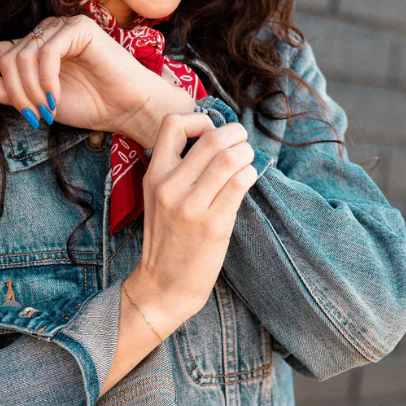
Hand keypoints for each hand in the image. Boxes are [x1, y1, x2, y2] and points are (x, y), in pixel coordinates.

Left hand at [0, 14, 195, 144]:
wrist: (126, 108)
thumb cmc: (88, 104)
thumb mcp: (36, 103)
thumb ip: (5, 93)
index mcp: (33, 46)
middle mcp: (45, 32)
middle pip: (7, 57)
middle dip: (15, 92)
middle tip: (34, 116)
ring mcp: (62, 27)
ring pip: (23, 55)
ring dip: (30, 90)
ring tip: (47, 110)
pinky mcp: (79, 28)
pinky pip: (47, 51)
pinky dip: (46, 79)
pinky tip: (55, 97)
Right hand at [124, 112, 258, 332]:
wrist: (164, 285)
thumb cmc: (168, 239)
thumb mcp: (158, 198)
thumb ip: (178, 169)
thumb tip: (217, 138)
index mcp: (154, 175)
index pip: (173, 123)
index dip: (200, 120)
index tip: (211, 135)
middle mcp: (170, 186)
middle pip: (213, 138)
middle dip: (236, 135)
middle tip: (242, 144)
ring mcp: (191, 206)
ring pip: (231, 158)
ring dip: (247, 154)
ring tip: (247, 162)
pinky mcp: (213, 224)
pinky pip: (241, 183)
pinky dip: (251, 175)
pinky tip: (248, 181)